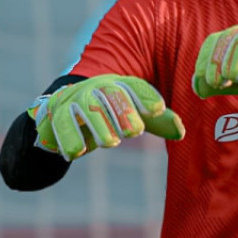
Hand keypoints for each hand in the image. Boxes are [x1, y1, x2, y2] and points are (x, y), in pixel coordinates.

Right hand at [29, 75, 184, 160]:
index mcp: (119, 85)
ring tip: (110, 142)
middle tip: (135, 132)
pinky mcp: (56, 113)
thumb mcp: (132, 115)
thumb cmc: (107, 113)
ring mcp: (76, 98)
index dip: (146, 96)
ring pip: (88, 107)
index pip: (135, 86)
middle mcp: (97, 87)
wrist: (63, 111)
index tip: (158, 109)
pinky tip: (75, 153)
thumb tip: (181, 131)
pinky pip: (62, 123)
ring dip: (99, 124)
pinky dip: (68, 137)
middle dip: (123, 111)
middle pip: (112, 93)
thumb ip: (157, 122)